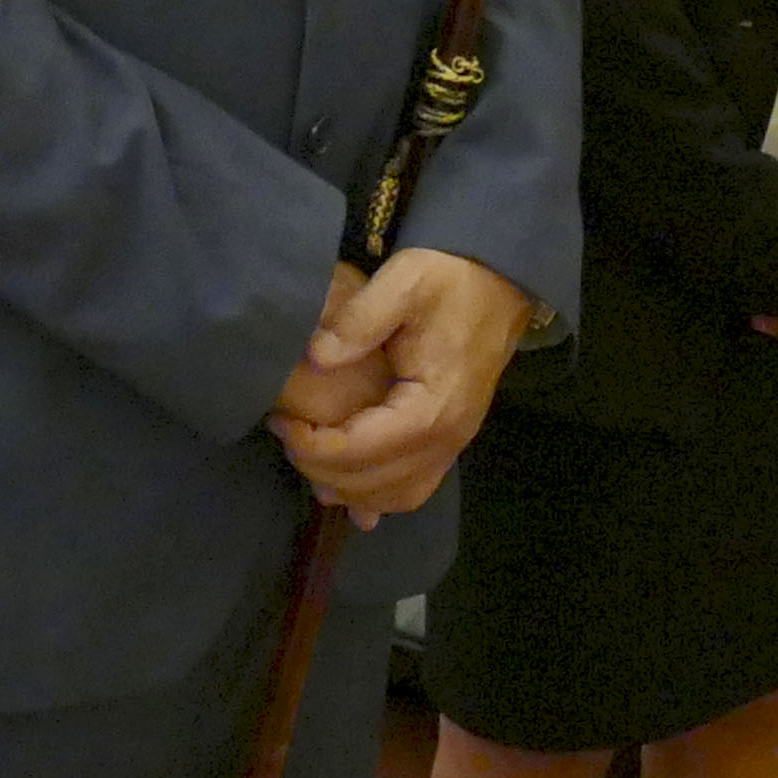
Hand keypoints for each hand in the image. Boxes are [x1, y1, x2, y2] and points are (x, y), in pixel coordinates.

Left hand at [265, 247, 530, 525]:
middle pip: (374, 483)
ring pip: (396, 496)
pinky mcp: (452, 440)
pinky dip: (380, 496)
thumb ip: (358, 320)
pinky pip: (416, 488)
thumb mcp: (404, 281)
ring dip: (348, 490)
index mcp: (432, 407)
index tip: (280, 422)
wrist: (497, 282)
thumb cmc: (449, 281)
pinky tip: (350, 494)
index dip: (312, 445)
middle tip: (285, 435)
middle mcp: (447, 438)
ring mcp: (454, 444)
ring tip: (308, 460)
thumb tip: (314, 359)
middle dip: (320, 468)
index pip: (361, 450)